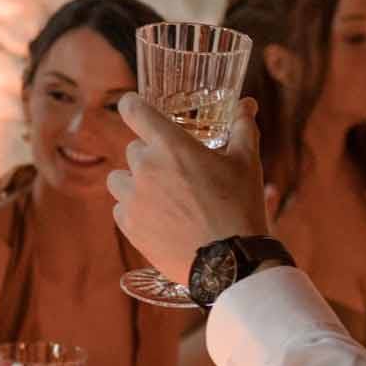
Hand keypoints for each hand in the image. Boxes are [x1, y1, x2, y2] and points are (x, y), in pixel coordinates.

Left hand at [106, 94, 268, 282]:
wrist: (228, 261)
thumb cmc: (239, 207)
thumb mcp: (246, 162)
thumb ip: (242, 127)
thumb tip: (246, 104)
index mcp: (171, 145)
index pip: (134, 110)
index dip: (132, 105)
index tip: (133, 106)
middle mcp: (145, 168)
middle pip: (133, 149)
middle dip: (152, 155)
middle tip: (176, 171)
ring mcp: (133, 198)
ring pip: (119, 178)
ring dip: (134, 181)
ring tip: (160, 194)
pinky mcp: (129, 226)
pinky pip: (119, 207)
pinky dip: (132, 209)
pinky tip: (156, 216)